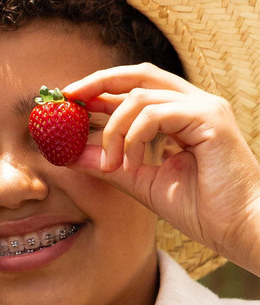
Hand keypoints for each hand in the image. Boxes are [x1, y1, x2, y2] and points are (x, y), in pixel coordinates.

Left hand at [63, 63, 259, 269]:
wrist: (239, 229)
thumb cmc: (201, 209)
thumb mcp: (140, 181)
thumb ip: (107, 163)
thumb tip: (67, 152)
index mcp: (180, 114)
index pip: (132, 89)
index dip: (97, 90)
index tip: (65, 102)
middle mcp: (193, 104)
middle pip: (136, 75)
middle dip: (96, 83)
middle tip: (68, 99)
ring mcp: (204, 107)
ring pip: (139, 97)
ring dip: (113, 130)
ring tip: (112, 164)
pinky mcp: (210, 118)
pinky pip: (155, 114)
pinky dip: (133, 137)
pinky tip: (131, 165)